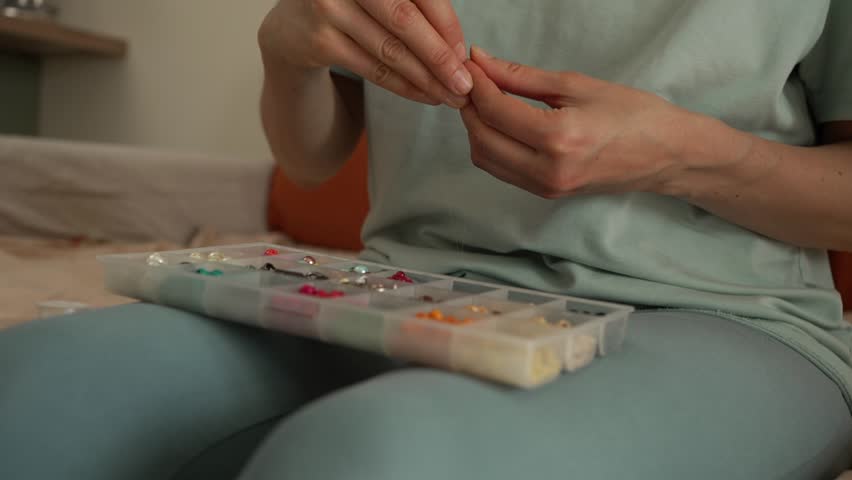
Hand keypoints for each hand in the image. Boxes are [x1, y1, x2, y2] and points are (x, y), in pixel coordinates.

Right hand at [259, 0, 472, 107]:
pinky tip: (425, 96)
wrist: (291, 27)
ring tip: (449, 96)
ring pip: (389, 50)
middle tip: (463, 83)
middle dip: (439, 57)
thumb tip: (457, 49)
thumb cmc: (351, 8)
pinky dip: (403, 86)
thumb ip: (416, 8)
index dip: (446, 25)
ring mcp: (329, 8)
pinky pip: (372, 69)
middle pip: (404, 21)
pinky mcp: (319, 41)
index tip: (464, 54)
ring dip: (425, 78)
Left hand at [460, 46, 696, 197]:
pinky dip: (492, 145)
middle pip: (482, 139)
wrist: (666, 154)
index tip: (471, 64)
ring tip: (486, 100)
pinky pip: (502, 171)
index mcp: (559, 139)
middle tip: (474, 81)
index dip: (476, 85)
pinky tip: (500, 123)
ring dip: (477, 128)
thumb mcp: (576, 85)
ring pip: (486, 159)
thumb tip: (482, 62)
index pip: (495, 111)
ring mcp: (546, 187)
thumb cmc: (633, 115)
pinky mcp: (546, 193)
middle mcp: (548, 170)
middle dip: (470, 107)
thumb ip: (521, 77)